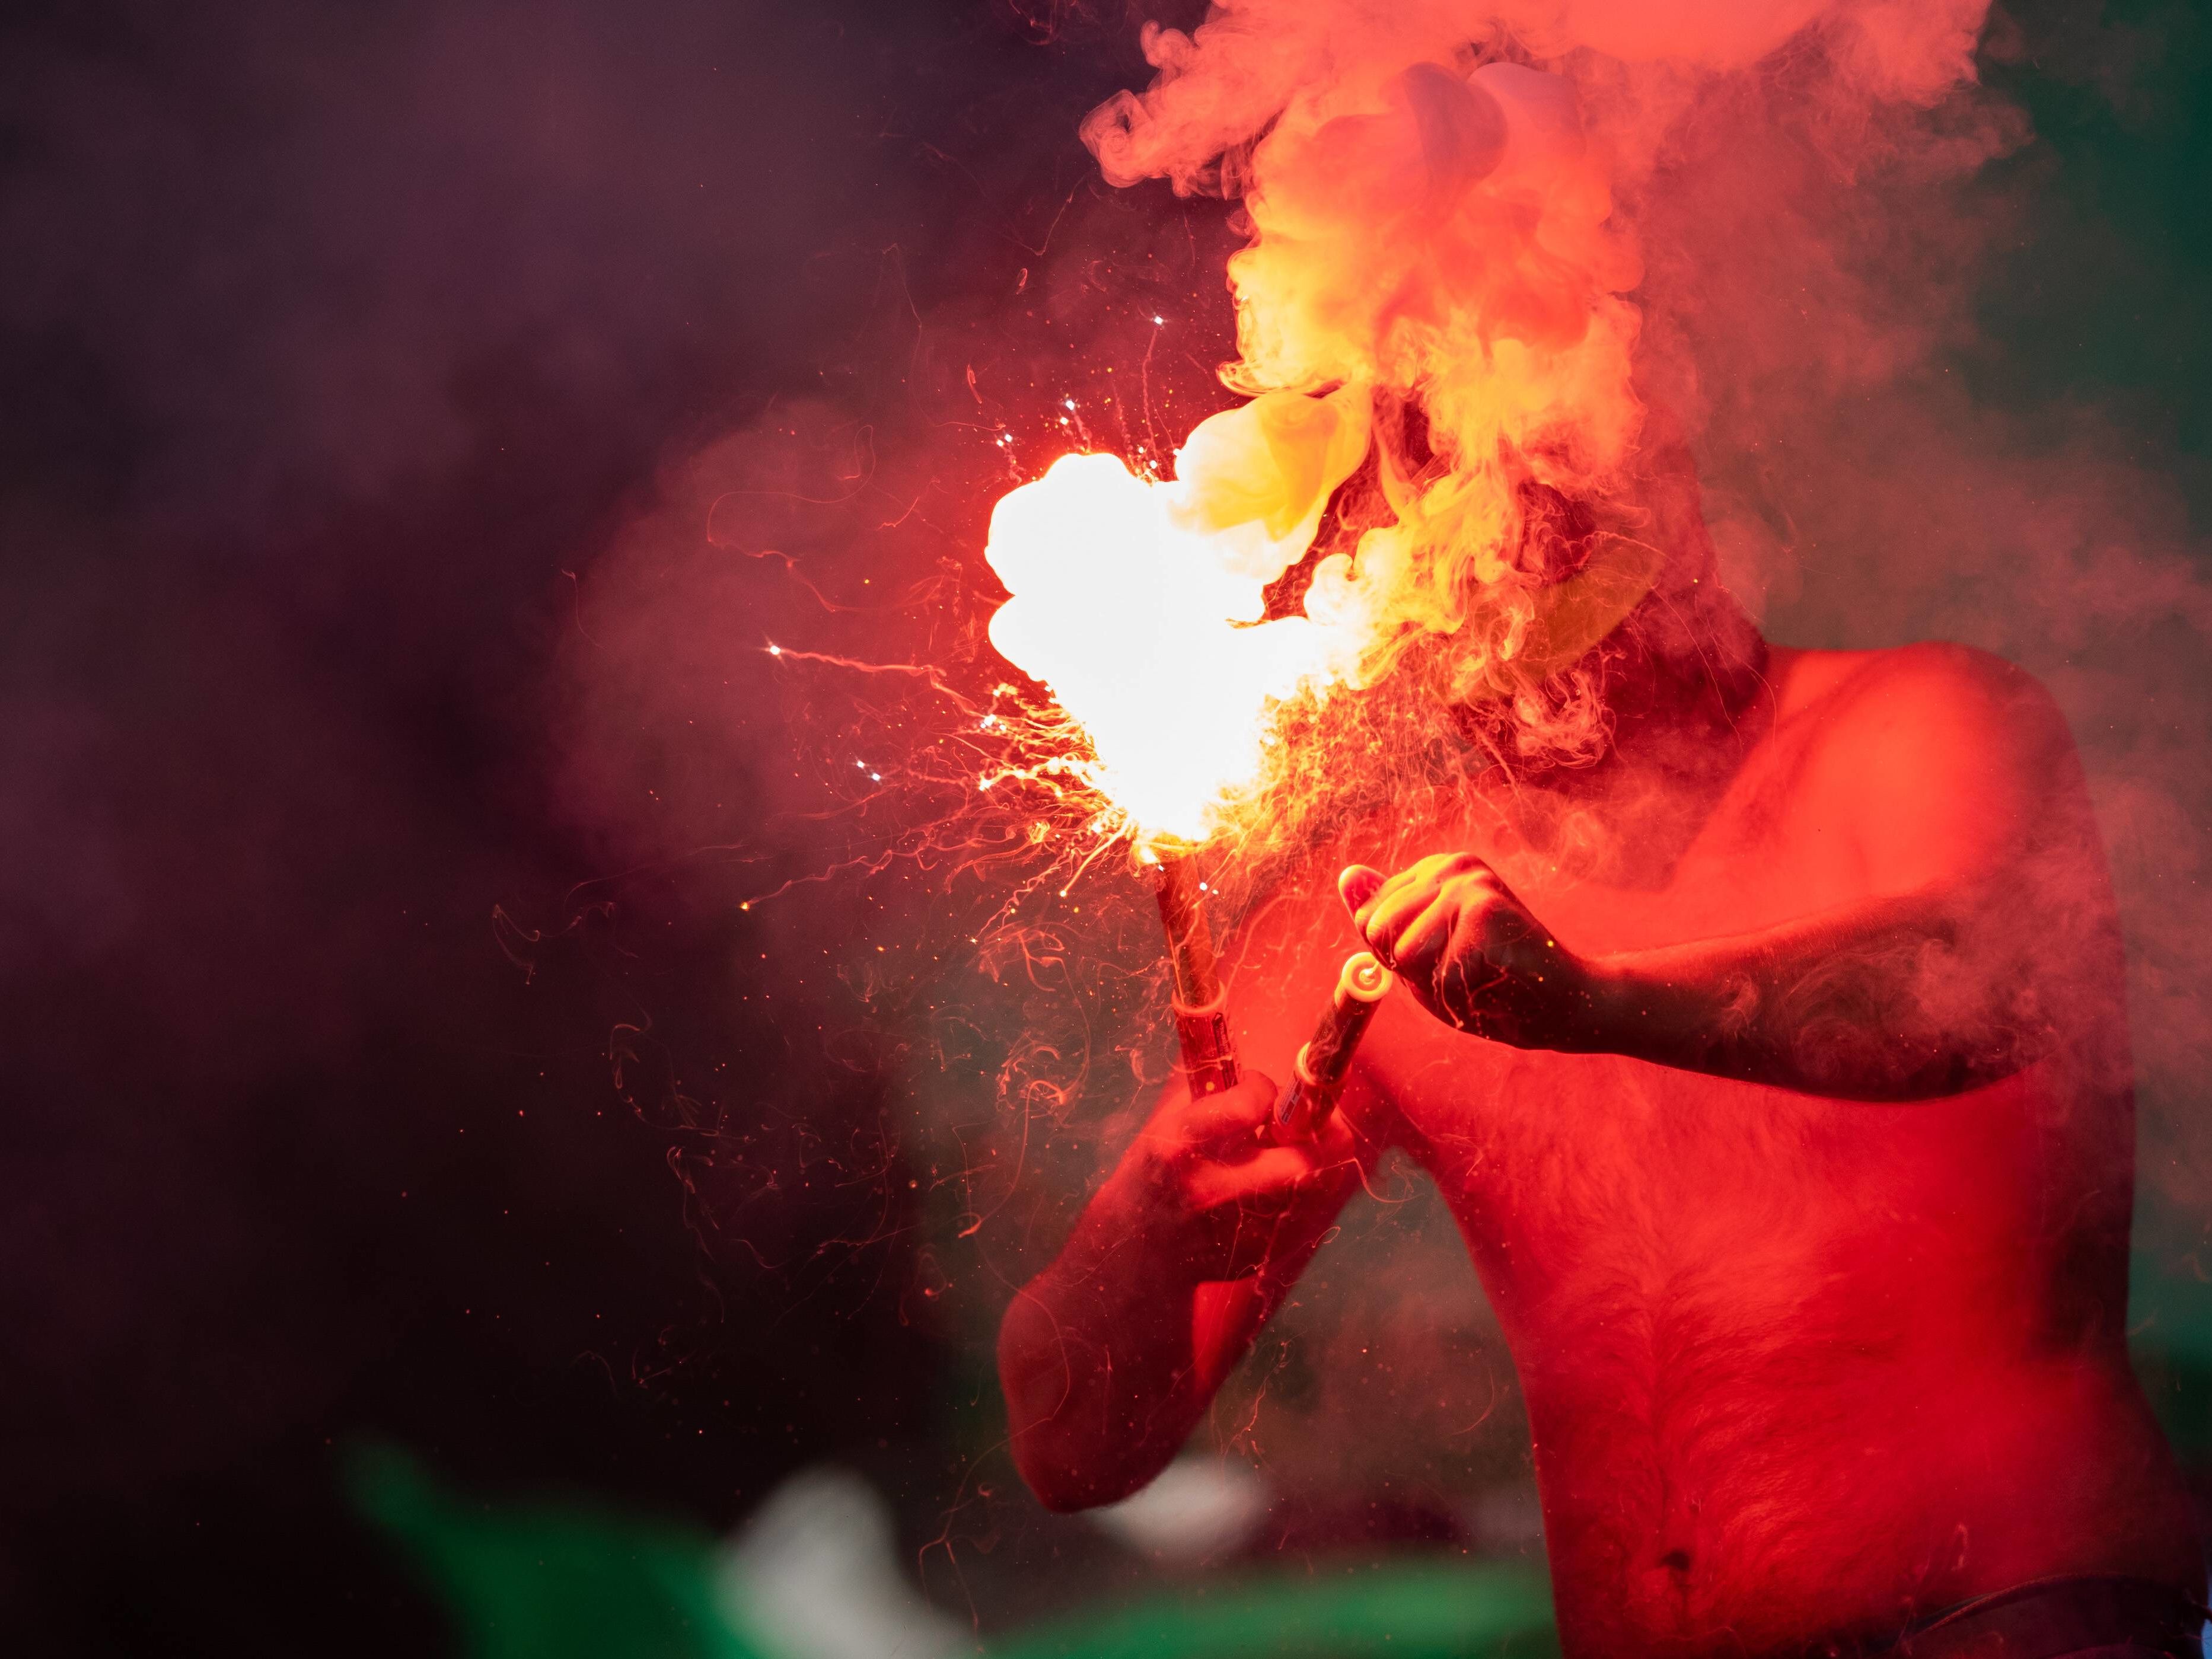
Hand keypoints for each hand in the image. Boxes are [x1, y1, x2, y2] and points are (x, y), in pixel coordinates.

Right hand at [1122, 1071, 1357, 1281]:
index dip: (1262, 1089)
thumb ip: (1209, 1091)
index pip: (1247, 1106)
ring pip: (1310, 1187)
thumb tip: (1251, 1053)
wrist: (1133, 1250)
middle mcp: (1209, 1191)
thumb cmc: (1153, 1172)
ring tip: (1290, 1147)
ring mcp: (1235, 1231)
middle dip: (1317, 1131)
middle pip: (1301, 1160)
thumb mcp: (1165, 1124)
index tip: (1257, 1089)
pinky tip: (1275, 1184)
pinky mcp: (1254, 1255)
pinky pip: (1301, 1215)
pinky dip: (1300, 1192)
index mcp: (1178, 1148)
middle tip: (1310, 1116)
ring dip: (1311, 1158)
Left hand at [1340, 854, 1607, 1050]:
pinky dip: (1462, 997)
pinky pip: (1440, 976)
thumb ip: (1382, 917)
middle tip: (1463, 971)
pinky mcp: (1487, 912)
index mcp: (1433, 871)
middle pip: (1378, 931)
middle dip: (1411, 970)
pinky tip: (1494, 984)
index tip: (1446, 959)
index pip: (1369, 920)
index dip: (1398, 959)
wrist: (1565, 1006)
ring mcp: (1470, 884)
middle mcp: (1451, 866)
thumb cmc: (1489, 986)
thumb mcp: (1422, 955)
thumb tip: (1346, 874)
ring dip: (1436, 984)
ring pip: (1404, 953)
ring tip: (1477, 977)